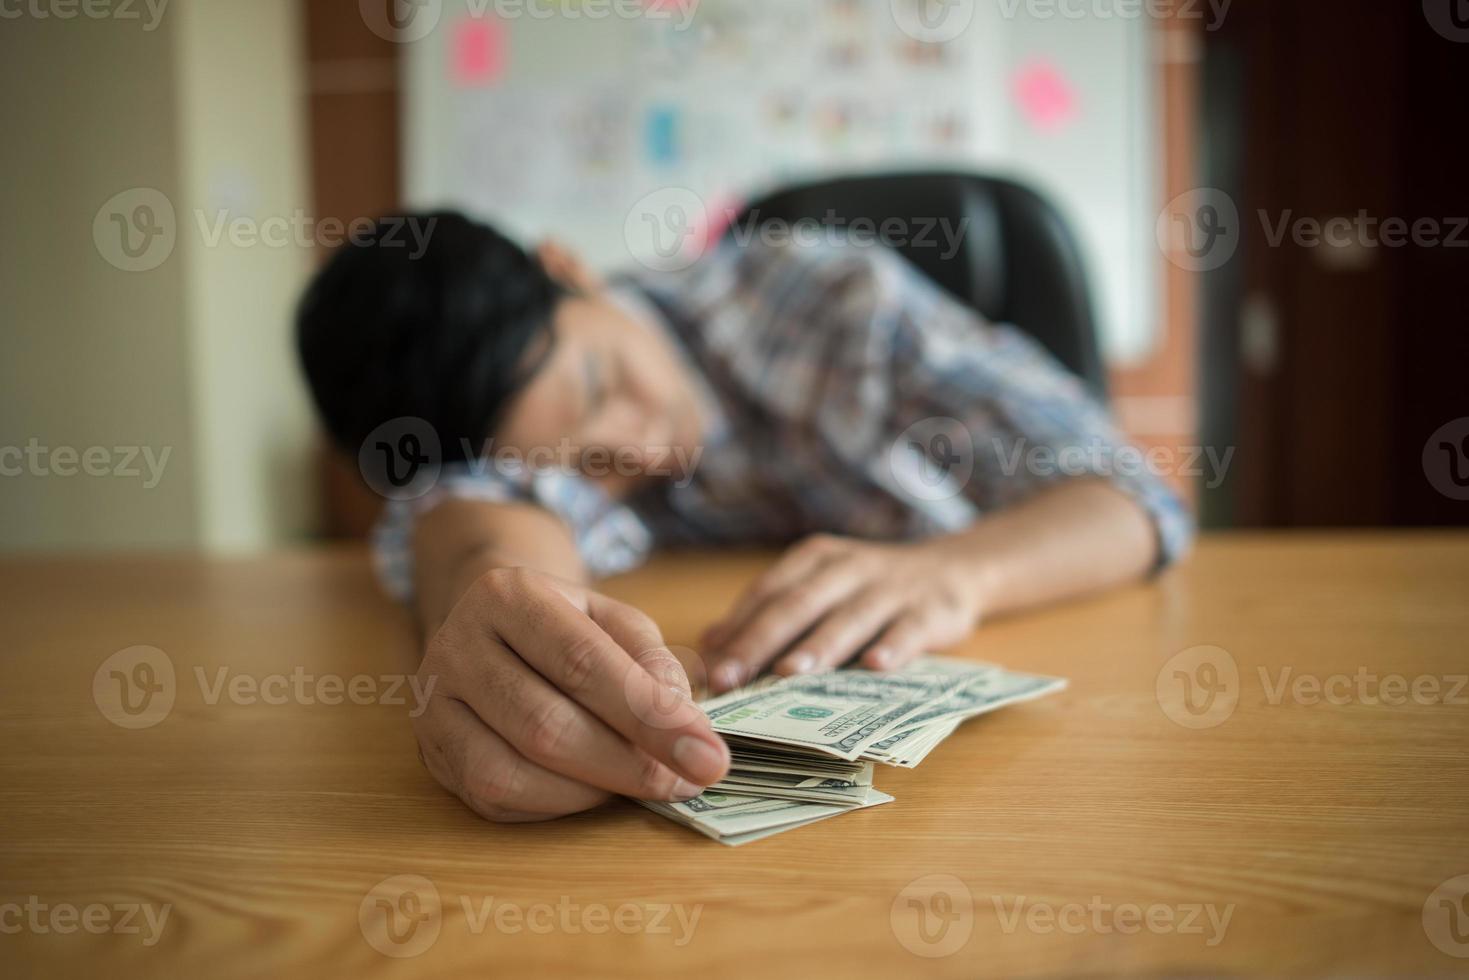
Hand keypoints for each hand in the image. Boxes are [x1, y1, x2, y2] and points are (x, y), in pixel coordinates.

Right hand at [413, 566, 729, 822]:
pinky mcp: (432, 754)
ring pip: (510, 772)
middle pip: (545, 725)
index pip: (584, 664)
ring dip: (591, 792)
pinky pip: (494, 799)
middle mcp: (457, 646)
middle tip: (689, 782)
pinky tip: (596, 791)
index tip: (709, 755)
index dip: (650, 718)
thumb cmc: (566, 626)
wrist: (490, 626)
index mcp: (508, 595)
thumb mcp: (617, 621)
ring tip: (644, 784)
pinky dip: (556, 806)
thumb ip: (654, 665)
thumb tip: (680, 727)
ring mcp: (434, 705)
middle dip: (629, 764)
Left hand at [701, 535, 984, 692]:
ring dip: (820, 646)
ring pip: (851, 617)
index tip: (710, 668)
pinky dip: (894, 647)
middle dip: (761, 642)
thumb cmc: (869, 590)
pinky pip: (910, 629)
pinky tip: (875, 667)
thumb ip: (769, 612)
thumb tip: (709, 643)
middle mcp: (850, 568)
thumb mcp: (820, 588)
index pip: (769, 592)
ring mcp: (893, 588)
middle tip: (731, 679)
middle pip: (799, 604)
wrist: (954, 569)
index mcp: (816, 558)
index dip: (737, 628)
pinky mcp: (933, 609)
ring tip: (789, 674)